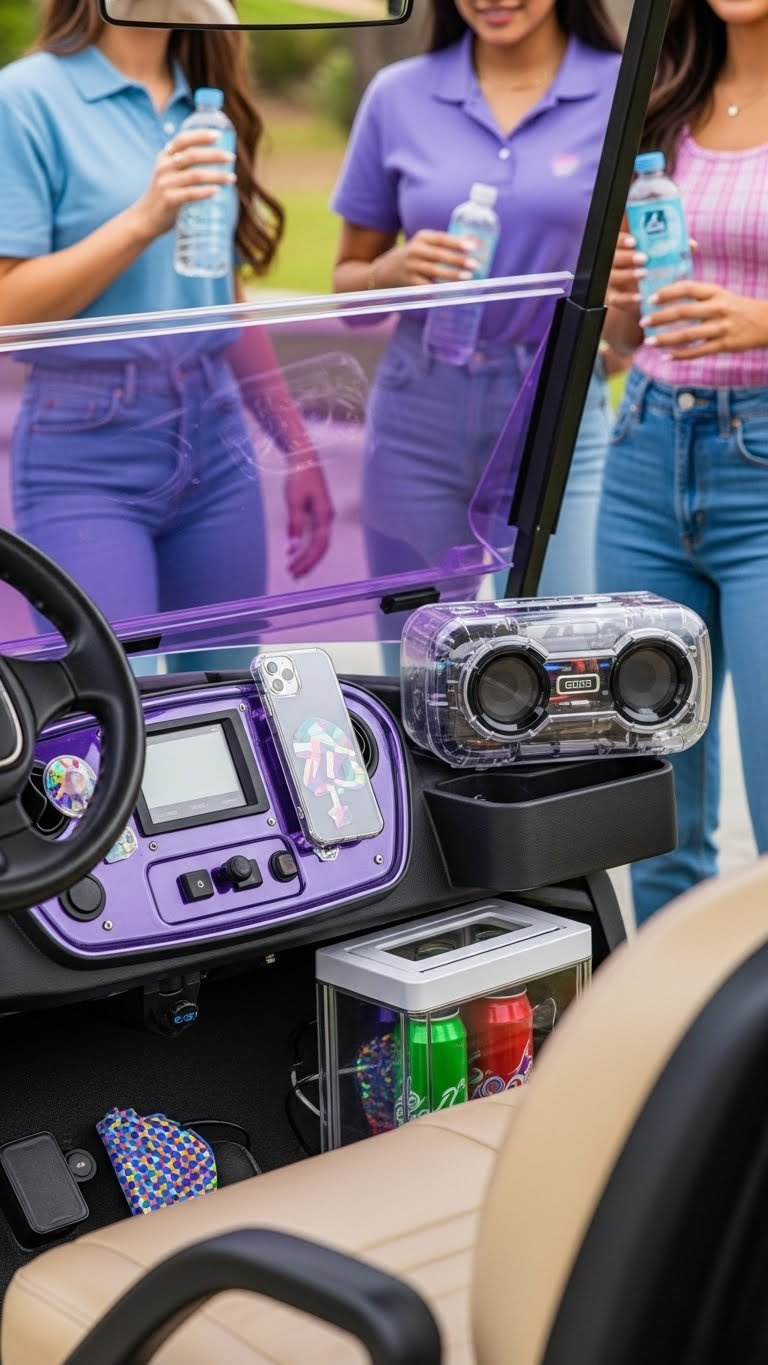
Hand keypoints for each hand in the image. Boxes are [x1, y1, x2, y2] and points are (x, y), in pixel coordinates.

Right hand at [130, 130, 235, 242]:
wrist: (145, 218)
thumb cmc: (164, 195)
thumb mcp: (169, 174)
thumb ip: (184, 165)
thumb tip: (215, 159)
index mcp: (164, 157)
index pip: (182, 140)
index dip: (200, 136)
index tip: (218, 135)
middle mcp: (164, 167)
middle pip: (192, 155)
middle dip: (214, 155)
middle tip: (231, 158)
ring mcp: (166, 184)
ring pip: (195, 175)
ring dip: (216, 175)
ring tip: (231, 178)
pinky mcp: (169, 200)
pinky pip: (190, 194)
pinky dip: (205, 192)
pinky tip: (217, 191)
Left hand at [285, 459, 334, 577]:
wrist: (305, 459)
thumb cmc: (299, 477)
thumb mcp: (294, 500)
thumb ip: (294, 524)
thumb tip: (292, 547)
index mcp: (325, 515)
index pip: (319, 545)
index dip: (307, 560)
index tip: (294, 570)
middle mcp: (327, 518)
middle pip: (320, 547)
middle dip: (308, 563)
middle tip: (293, 575)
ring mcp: (324, 516)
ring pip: (318, 543)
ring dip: (306, 557)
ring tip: (293, 569)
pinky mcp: (318, 513)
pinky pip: (313, 535)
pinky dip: (304, 545)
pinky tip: (291, 552)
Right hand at [374, 229, 477, 288]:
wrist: (384, 270)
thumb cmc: (415, 256)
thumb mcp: (427, 244)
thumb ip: (448, 243)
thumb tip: (476, 241)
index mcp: (422, 238)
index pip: (441, 238)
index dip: (456, 242)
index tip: (472, 247)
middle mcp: (415, 250)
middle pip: (438, 255)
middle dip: (457, 260)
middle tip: (475, 265)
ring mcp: (410, 266)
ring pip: (433, 271)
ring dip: (451, 275)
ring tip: (466, 278)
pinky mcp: (408, 281)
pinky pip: (425, 286)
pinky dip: (438, 289)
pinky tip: (450, 291)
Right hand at [605, 230, 700, 316]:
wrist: (643, 297)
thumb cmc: (652, 271)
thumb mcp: (660, 259)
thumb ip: (672, 250)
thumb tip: (691, 246)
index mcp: (623, 249)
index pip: (616, 240)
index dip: (623, 240)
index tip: (635, 241)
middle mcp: (613, 264)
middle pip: (612, 256)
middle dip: (627, 256)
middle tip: (644, 258)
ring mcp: (611, 281)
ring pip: (613, 276)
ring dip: (628, 275)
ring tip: (644, 274)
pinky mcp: (613, 298)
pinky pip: (616, 299)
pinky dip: (627, 298)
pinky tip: (640, 297)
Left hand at [641, 281, 767, 357]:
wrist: (766, 321)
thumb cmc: (736, 308)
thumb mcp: (720, 295)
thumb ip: (698, 297)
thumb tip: (669, 300)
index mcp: (715, 292)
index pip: (687, 288)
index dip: (667, 292)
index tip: (651, 299)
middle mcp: (717, 308)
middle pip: (683, 312)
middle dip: (660, 317)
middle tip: (643, 321)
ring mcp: (721, 327)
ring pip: (688, 335)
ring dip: (666, 339)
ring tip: (650, 341)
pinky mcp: (724, 345)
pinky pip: (698, 352)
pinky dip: (681, 355)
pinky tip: (667, 357)